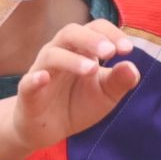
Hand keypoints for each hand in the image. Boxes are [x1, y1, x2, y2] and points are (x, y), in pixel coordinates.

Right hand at [9, 20, 140, 147]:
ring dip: (72, 60)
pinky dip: (36, 79)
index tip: (127, 50)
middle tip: (111, 52)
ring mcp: (42, 70)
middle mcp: (59, 53)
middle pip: (70, 32)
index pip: (95, 28)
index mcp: (80, 49)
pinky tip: (44, 78)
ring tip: (92, 69)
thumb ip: (120, 81)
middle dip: (92, 39)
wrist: (49, 131)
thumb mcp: (106, 95)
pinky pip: (28, 81)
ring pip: (52, 54)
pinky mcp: (28, 92)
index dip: (112, 34)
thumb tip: (133, 67)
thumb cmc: (78, 105)